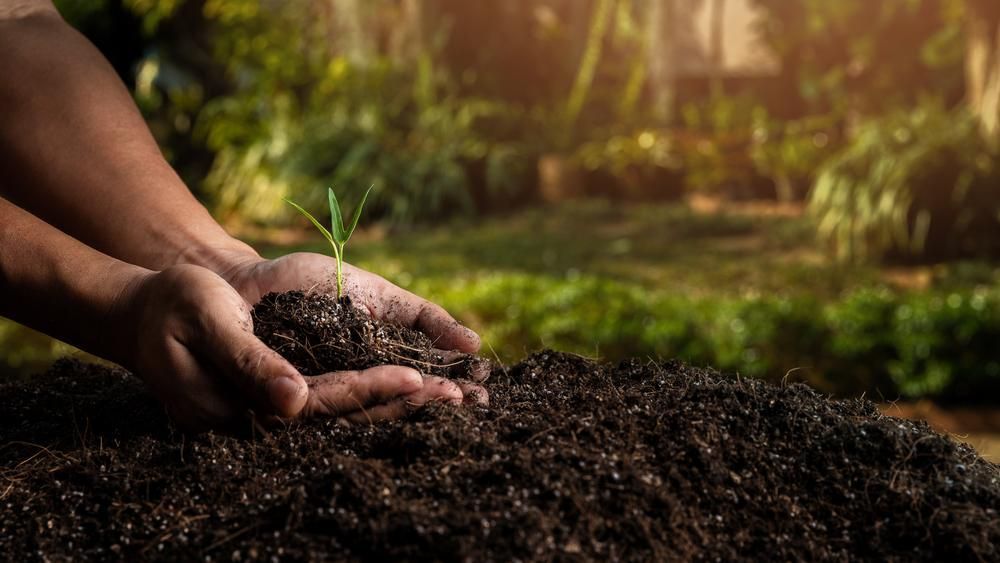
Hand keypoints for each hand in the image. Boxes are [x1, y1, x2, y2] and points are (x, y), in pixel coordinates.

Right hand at [116, 264, 467, 431]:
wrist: (143, 312)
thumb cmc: (174, 306)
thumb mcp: (209, 322)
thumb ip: (251, 364)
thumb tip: (296, 403)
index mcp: (242, 406)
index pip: (320, 405)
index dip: (371, 392)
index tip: (418, 380)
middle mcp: (261, 420)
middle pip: (341, 420)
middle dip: (399, 408)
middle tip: (457, 399)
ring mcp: (267, 415)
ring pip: (343, 416)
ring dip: (395, 407)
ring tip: (449, 399)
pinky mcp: (275, 402)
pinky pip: (332, 404)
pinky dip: (373, 397)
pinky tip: (409, 392)